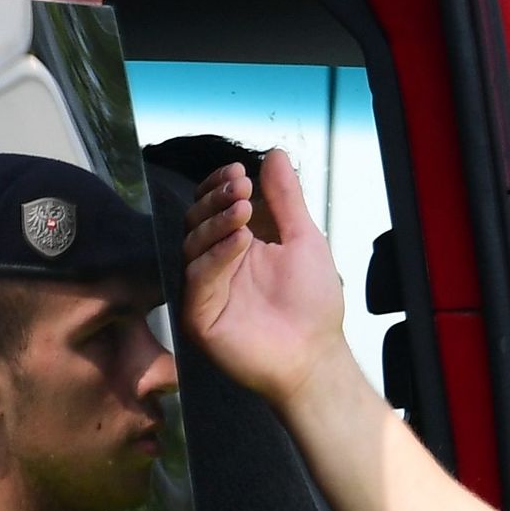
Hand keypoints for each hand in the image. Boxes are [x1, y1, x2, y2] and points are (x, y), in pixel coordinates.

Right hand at [177, 152, 347, 406]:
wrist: (316, 355)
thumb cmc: (312, 305)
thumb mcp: (303, 238)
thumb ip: (286, 199)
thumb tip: (274, 155)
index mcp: (237, 245)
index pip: (213, 207)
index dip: (220, 187)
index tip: (240, 172)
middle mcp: (216, 265)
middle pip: (197, 222)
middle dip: (218, 201)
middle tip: (242, 188)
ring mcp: (206, 290)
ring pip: (193, 246)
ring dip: (218, 223)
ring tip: (245, 211)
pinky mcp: (200, 316)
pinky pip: (199, 279)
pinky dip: (218, 256)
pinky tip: (241, 241)